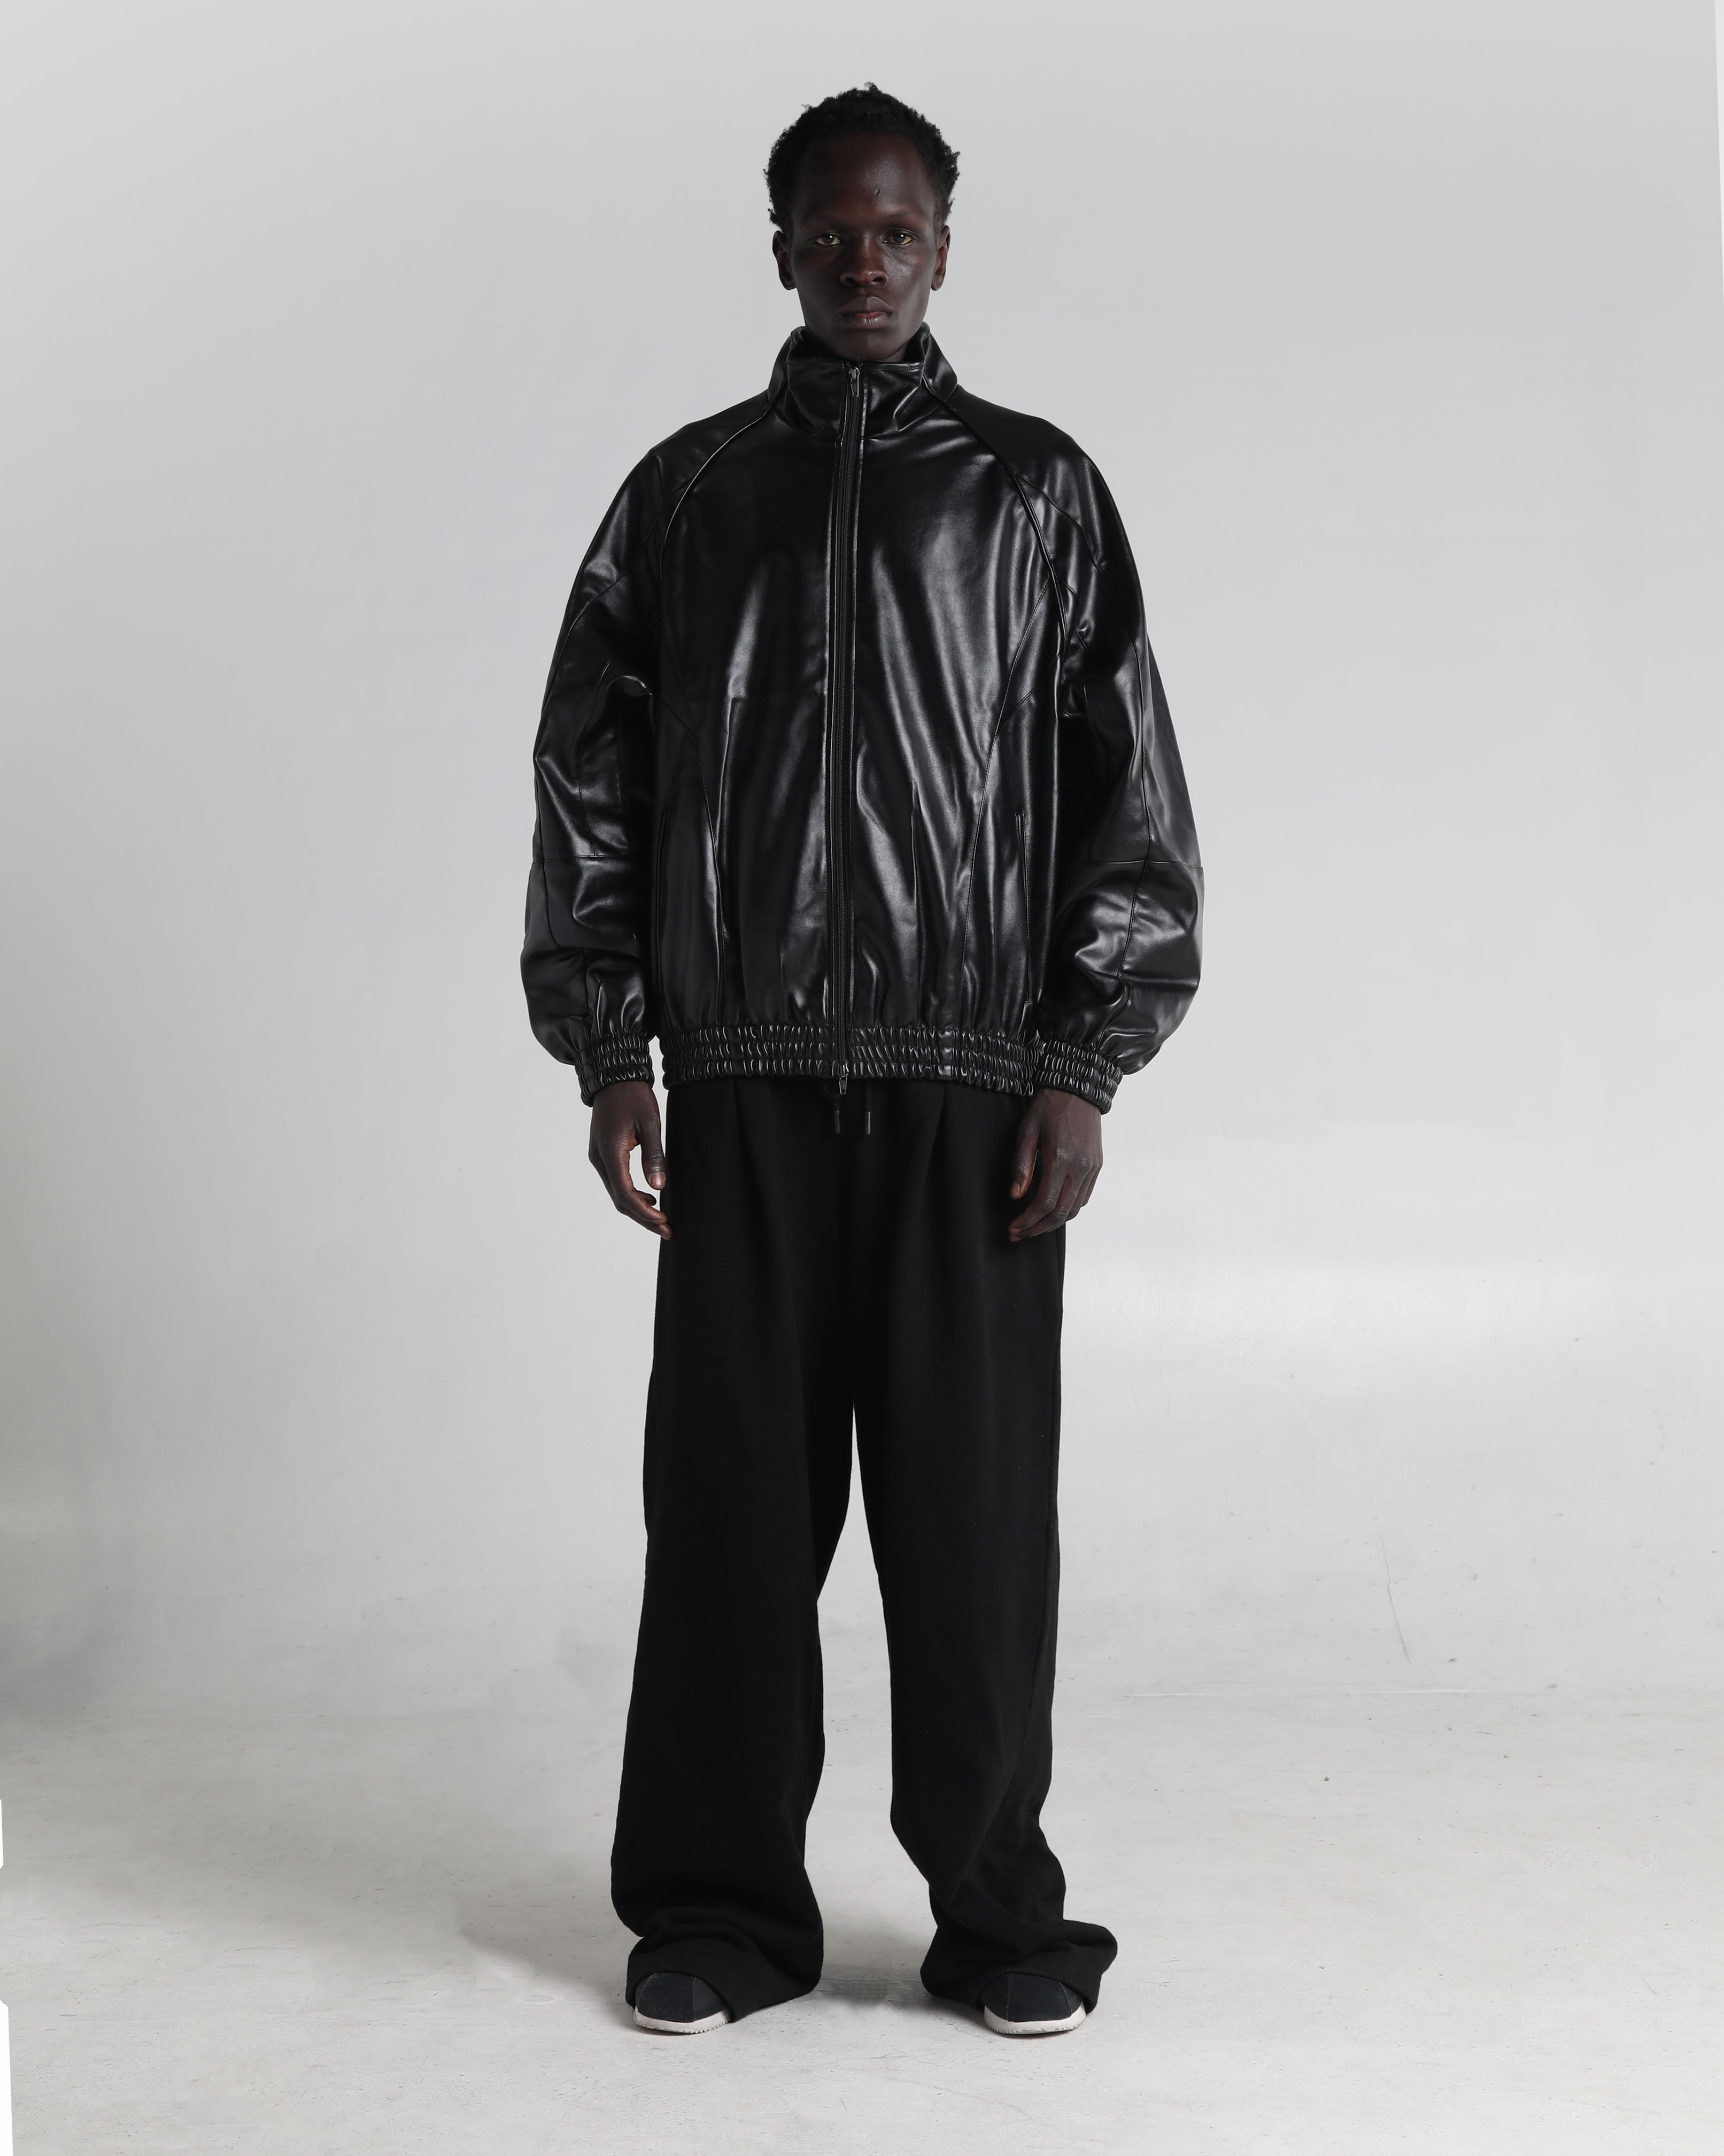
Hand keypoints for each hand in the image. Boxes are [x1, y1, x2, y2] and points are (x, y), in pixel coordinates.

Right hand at [588, 1080, 669, 1237]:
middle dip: (643, 1218)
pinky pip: (616, 1182)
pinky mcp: (603, 1155)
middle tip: (668, 1231)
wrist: (614, 1077)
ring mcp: (599, 1158)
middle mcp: (599, 1159)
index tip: (664, 1222)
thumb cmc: (633, 1096)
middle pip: (619, 1200)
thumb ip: (654, 1156)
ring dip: (638, 1208)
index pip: (625, 1194)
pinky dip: (631, 1195)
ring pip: (616, 1193)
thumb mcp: (650, 1123)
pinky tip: (650, 1197)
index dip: (644, 1212)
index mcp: (610, 1153)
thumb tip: (659, 1187)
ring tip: (662, 1220)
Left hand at [1008, 1087, 1102, 1240]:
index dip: (1027, 1221)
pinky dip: (1068, 1209)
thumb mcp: (1027, 1131)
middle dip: (1038, 1228)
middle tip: (1019, 1234)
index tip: (1013, 1228)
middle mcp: (1080, 1167)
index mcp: (1060, 1158)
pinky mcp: (1097, 1166)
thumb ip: (1021, 1165)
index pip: (1044, 1203)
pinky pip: (1084, 1197)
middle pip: (1061, 1213)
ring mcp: (1091, 1168)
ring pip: (1074, 1209)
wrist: (1078, 1089)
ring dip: (1053, 1223)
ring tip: (1033, 1226)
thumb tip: (1016, 1196)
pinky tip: (1052, 1209)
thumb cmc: (1048, 1107)